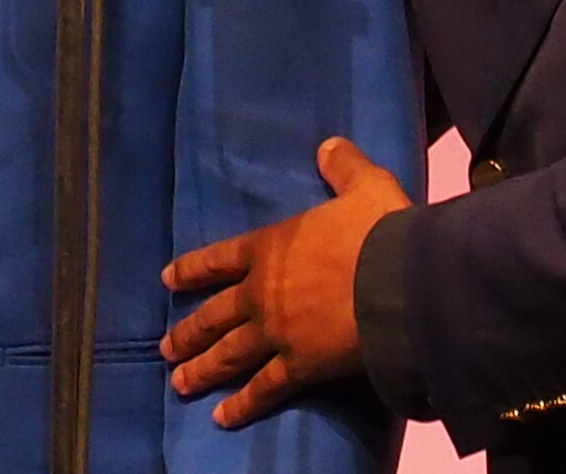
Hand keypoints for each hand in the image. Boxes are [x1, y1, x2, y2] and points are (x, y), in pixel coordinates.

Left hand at [159, 137, 413, 427]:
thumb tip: (329, 146)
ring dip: (202, 368)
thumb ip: (343, 166)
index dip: (192, 269)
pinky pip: (264, 389)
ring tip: (179, 382)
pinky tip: (222, 419)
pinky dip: (243, 405)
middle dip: (189, 331)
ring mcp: (276, 333)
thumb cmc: (379, 231)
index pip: (220, 258)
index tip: (168, 280)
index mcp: (272, 248)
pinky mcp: (299, 367)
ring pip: (229, 354)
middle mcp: (263, 292)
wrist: (399, 283)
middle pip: (216, 313)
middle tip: (166, 347)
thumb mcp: (365, 185)